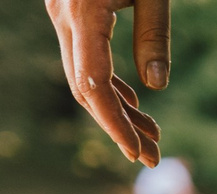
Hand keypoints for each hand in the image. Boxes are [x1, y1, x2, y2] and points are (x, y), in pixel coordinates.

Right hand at [47, 0, 169, 168]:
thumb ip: (154, 35)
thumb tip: (154, 88)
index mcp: (84, 13)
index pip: (94, 86)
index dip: (115, 125)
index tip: (139, 153)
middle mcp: (63, 17)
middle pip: (86, 88)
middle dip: (119, 125)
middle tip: (153, 156)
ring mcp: (61, 13)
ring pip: (83, 75)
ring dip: (117, 108)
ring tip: (153, 137)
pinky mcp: (70, 11)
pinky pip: (84, 57)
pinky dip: (110, 83)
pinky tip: (136, 106)